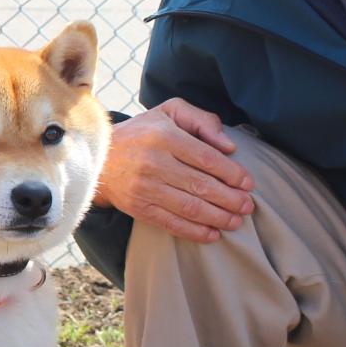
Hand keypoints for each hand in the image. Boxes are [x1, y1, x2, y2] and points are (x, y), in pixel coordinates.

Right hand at [93, 98, 254, 241]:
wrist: (97, 156)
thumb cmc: (142, 132)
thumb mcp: (169, 112)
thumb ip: (201, 120)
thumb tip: (228, 146)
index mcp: (165, 136)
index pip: (207, 158)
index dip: (232, 173)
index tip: (248, 183)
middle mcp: (155, 163)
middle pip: (202, 185)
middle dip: (230, 199)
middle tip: (248, 206)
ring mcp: (145, 188)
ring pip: (190, 207)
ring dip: (218, 217)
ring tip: (236, 221)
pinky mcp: (138, 207)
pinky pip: (171, 223)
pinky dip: (195, 232)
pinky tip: (213, 234)